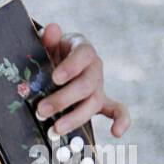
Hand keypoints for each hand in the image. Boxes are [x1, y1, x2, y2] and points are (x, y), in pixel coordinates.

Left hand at [34, 23, 130, 137]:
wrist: (58, 62)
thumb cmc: (51, 54)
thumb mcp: (48, 44)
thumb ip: (49, 38)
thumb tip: (51, 29)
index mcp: (83, 50)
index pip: (84, 55)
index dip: (71, 66)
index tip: (55, 78)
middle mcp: (95, 68)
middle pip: (86, 85)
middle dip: (63, 99)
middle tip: (41, 111)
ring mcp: (99, 86)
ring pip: (93, 102)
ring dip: (75, 117)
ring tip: (54, 129)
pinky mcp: (101, 102)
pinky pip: (117, 110)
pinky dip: (122, 120)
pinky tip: (118, 133)